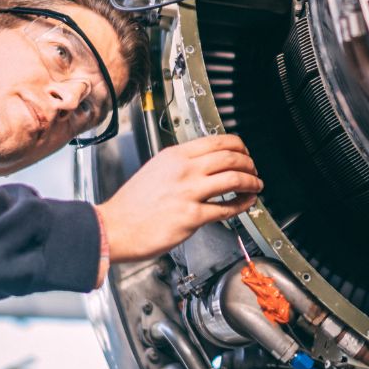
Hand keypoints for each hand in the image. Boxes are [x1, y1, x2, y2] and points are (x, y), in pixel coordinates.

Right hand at [96, 134, 262, 263]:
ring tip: (256, 185)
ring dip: (251, 182)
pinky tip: (245, 204)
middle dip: (249, 163)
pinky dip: (242, 205)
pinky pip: (226, 208)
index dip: (238, 146)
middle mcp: (183, 170)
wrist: (113, 228)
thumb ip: (180, 165)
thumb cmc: (131, 205)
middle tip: (253, 169)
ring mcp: (189, 193)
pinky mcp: (192, 216)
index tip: (244, 152)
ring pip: (234, 179)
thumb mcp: (155, 170)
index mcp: (174, 156)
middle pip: (230, 157)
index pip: (217, 141)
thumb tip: (204, 164)